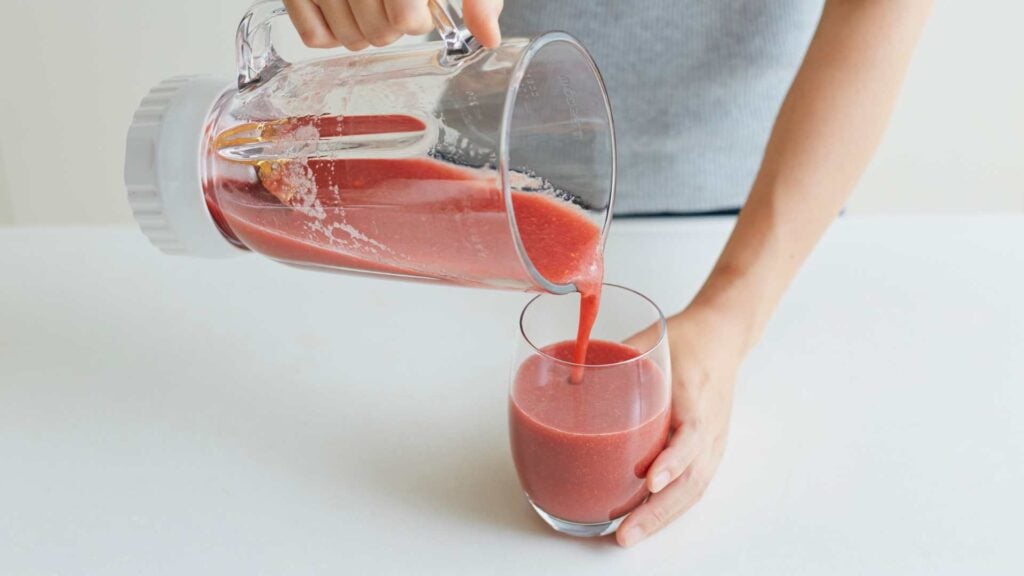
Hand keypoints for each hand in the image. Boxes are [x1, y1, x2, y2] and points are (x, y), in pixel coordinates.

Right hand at [283, 0, 503, 50]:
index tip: (420, 5)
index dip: (418, 18)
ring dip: (367, 30)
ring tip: (373, 2)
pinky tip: (347, 8)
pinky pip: (314, 36)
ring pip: (350, 40)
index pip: (406, 20)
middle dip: (394, 25)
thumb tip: (489, 36)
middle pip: (379, 34)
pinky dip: (332, 31)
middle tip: (395, 0)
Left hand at [616, 302, 748, 546]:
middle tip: (625, 532)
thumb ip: (613, 360)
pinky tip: (641, 521)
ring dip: (659, 518)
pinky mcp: (706, 453)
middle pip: (691, 481)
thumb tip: (567, 378)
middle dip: (657, 512)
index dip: (672, 461)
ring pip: (691, 492)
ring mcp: (712, 444)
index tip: (650, 480)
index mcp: (697, 398)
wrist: (723, 338)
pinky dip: (667, 509)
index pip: (690, 436)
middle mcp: (709, 428)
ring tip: (627, 536)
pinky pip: (690, 487)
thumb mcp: (649, 341)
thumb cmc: (687, 341)